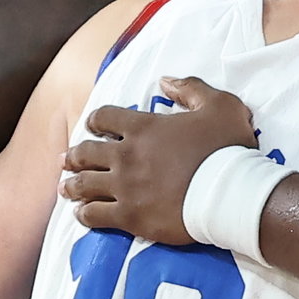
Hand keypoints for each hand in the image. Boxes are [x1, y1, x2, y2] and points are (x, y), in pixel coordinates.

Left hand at [61, 75, 267, 242]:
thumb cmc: (229, 149)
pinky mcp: (130, 217)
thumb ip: (190, 88)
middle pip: (86, 152)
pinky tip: (82, 214)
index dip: (95, 120)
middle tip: (68, 161)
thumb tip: (164, 81)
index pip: (104, 116)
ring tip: (66, 189)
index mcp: (143, 127)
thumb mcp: (220, 105)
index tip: (92, 127)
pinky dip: (85, 214)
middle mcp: (126, 155)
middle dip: (74, 156)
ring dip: (72, 185)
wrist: (233, 195)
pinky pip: (95, 215)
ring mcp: (125, 187)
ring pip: (84, 185)